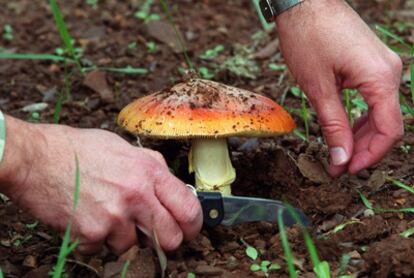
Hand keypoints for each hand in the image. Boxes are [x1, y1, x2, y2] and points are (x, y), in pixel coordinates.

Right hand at [0, 116, 201, 253]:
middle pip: (171, 239)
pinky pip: (104, 250)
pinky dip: (98, 241)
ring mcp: (114, 216)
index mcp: (149, 172)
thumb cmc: (80, 149)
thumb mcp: (126, 148)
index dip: (193, 225)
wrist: (37, 158)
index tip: (188, 229)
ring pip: (135, 247)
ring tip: (107, 215)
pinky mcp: (91, 234)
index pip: (189, 209)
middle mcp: (136, 195)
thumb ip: (154, 168)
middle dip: (164, 240)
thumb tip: (174, 188)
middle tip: (152, 232)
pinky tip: (88, 218)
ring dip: (124, 238)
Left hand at [276, 0, 402, 175]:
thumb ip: (333, 125)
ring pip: (380, 112)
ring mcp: (383, 66)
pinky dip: (360, 117)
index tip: (347, 170)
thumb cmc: (308, 37)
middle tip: (337, 166)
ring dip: (360, 135)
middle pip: (387, 123)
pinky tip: (344, 129)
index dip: (369, 155)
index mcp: (380, 78)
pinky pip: (373, 98)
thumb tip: (341, 158)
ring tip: (338, 153)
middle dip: (362, 148)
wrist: (305, 2)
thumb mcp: (318, 87)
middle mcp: (390, 71)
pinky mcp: (371, 63)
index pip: (388, 130)